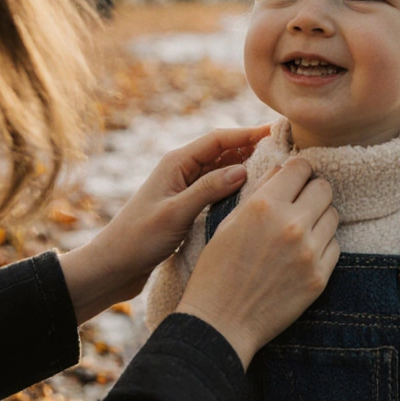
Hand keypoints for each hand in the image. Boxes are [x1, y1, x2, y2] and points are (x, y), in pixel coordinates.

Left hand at [60, 126, 269, 323]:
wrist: (112, 268)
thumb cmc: (137, 240)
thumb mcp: (175, 215)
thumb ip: (208, 190)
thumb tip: (244, 169)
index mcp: (176, 163)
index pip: (218, 139)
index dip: (248, 134)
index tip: (277, 133)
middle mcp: (181, 172)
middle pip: (224, 152)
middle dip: (253, 149)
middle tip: (286, 152)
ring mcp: (185, 190)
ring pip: (223, 172)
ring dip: (247, 170)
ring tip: (279, 173)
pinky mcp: (188, 208)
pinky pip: (218, 192)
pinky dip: (237, 190)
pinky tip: (256, 199)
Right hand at [175, 157, 340, 367]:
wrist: (221, 321)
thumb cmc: (217, 269)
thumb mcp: (230, 221)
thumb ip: (261, 191)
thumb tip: (283, 169)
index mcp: (265, 206)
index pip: (301, 168)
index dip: (298, 170)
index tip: (295, 178)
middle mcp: (291, 225)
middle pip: (324, 188)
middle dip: (312, 191)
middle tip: (300, 202)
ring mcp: (309, 253)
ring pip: (333, 216)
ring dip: (319, 217)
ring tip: (300, 230)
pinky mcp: (320, 278)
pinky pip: (335, 246)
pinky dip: (322, 245)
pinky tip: (302, 253)